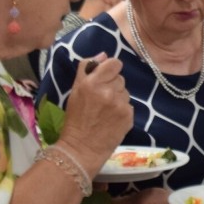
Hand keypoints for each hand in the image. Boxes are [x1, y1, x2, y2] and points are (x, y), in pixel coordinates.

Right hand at [58, 53, 132, 172]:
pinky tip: (112, 120)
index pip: (114, 63)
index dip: (111, 69)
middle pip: (120, 78)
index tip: (105, 77)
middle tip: (101, 99)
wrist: (81, 148)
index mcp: (92, 83)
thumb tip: (104, 55)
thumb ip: (87, 69)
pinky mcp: (129, 116)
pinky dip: (122, 111)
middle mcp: (108, 91)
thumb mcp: (75, 90)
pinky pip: (129, 106)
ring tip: (105, 111)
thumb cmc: (75, 119)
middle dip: (112, 85)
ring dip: (118, 98)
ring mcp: (120, 105)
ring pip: (125, 92)